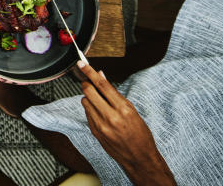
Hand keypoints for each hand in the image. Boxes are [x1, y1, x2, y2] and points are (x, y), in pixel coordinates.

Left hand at [77, 62, 176, 184]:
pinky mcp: (94, 132)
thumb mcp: (132, 110)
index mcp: (123, 109)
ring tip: (99, 101)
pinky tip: (100, 112)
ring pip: (85, 101)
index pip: (102, 85)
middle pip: (88, 91)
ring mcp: (101, 125)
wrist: (139, 158)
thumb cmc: (140, 134)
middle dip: (86, 83)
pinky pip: (86, 113)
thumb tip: (101, 76)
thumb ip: (114, 94)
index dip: (90, 72)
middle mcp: (110, 117)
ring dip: (89, 97)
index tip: (81, 64)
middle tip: (88, 81)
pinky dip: (90, 109)